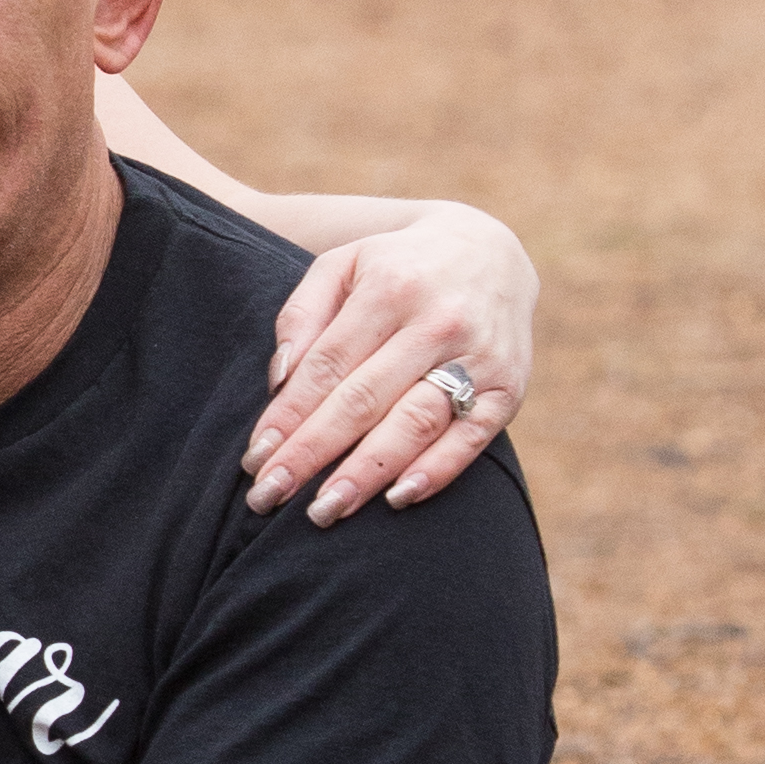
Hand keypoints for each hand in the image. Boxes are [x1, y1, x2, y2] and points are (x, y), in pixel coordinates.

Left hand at [245, 206, 536, 525]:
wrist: (489, 253)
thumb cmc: (396, 269)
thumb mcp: (343, 265)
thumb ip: (302, 314)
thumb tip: (279, 379)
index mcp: (389, 289)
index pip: (327, 365)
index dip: (288, 415)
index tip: (255, 459)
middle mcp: (437, 322)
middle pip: (363, 400)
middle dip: (312, 453)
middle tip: (270, 496)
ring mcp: (478, 356)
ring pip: (415, 422)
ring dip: (366, 472)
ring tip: (325, 510)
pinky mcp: (509, 387)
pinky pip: (473, 437)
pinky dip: (437, 470)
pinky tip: (397, 499)